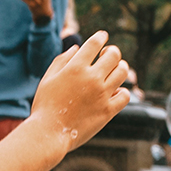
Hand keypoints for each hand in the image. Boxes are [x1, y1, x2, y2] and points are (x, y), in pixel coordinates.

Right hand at [29, 30, 130, 150]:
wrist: (48, 134)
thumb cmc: (44, 105)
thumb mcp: (48, 79)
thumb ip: (62, 60)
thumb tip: (77, 48)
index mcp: (75, 68)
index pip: (95, 43)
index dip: (101, 36)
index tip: (102, 36)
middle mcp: (91, 78)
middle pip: (114, 54)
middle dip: (111, 51)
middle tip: (107, 55)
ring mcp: (102, 95)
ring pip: (123, 71)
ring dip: (120, 67)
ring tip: (114, 70)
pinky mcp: (108, 111)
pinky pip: (125, 95)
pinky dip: (122, 91)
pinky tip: (114, 91)